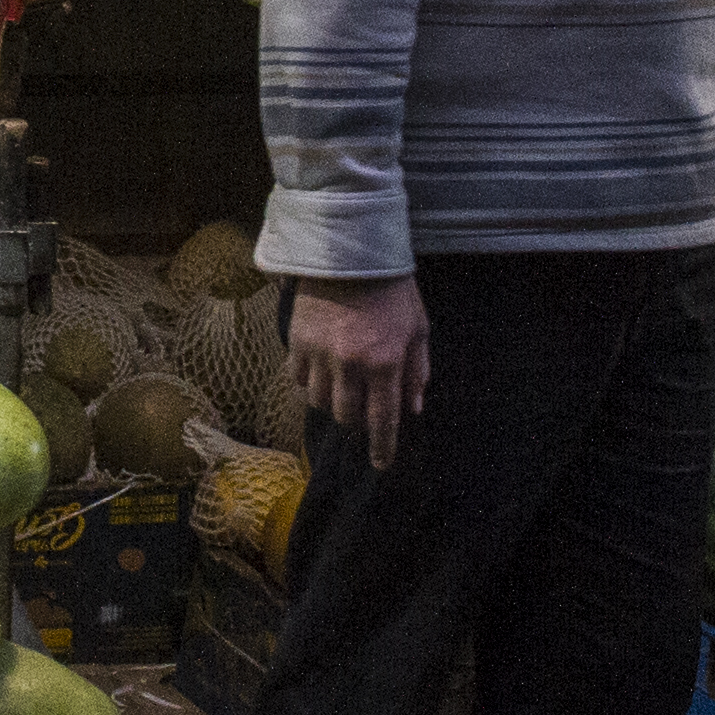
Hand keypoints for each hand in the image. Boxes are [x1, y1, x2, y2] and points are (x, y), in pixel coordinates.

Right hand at [291, 274, 428, 458]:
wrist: (350, 250)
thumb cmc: (392, 290)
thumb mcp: (417, 329)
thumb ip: (416, 371)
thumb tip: (413, 409)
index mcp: (385, 362)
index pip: (382, 420)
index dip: (382, 447)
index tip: (382, 464)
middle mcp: (350, 364)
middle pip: (346, 416)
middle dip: (356, 423)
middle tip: (362, 413)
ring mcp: (319, 354)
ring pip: (319, 402)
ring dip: (332, 404)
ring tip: (340, 391)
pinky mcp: (296, 341)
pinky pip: (298, 379)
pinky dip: (309, 383)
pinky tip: (320, 373)